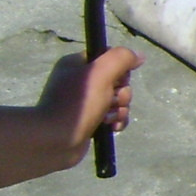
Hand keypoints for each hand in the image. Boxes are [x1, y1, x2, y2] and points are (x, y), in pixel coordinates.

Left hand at [36, 48, 143, 166]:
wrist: (56, 139)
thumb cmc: (78, 104)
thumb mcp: (101, 74)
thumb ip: (121, 59)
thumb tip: (139, 56)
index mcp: (77, 65)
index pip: (108, 57)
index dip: (120, 69)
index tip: (116, 80)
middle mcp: (80, 81)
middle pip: (117, 81)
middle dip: (122, 93)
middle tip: (112, 101)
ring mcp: (85, 102)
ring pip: (117, 100)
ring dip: (120, 109)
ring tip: (109, 118)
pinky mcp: (90, 120)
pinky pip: (113, 116)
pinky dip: (116, 120)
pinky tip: (111, 127)